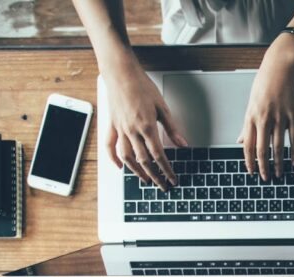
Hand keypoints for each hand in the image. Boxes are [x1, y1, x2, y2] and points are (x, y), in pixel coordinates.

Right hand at [100, 55, 187, 190]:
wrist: (121, 73)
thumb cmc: (142, 86)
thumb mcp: (163, 107)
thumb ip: (172, 129)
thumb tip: (183, 144)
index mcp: (147, 127)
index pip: (159, 156)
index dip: (166, 170)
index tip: (172, 179)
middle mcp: (132, 131)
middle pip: (144, 161)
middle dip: (155, 175)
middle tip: (162, 185)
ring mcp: (120, 129)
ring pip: (128, 157)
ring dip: (137, 171)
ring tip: (145, 179)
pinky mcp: (112, 125)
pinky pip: (110, 146)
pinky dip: (114, 158)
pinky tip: (120, 167)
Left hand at [240, 34, 293, 180]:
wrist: (280, 68)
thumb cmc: (264, 84)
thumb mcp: (251, 104)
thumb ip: (247, 125)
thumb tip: (241, 140)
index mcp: (251, 116)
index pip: (248, 144)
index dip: (249, 161)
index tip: (251, 172)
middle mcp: (264, 118)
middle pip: (262, 149)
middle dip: (263, 167)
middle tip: (265, 178)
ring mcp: (280, 117)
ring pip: (278, 146)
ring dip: (279, 163)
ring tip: (280, 173)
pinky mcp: (293, 115)